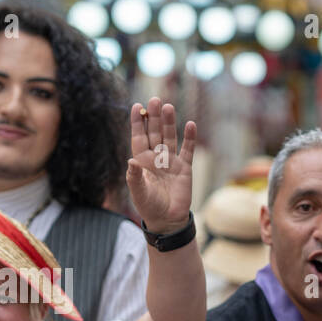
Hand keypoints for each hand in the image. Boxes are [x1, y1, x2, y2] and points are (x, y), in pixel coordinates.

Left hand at [127, 97, 196, 234]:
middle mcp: (156, 157)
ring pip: (170, 137)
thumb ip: (134, 177)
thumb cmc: (149, 206)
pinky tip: (190, 125)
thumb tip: (131, 161)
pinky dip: (189, 138)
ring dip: (169, 123)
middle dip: (154, 117)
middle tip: (154, 100)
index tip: (136, 106)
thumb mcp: (138, 192)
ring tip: (168, 107)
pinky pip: (188, 150)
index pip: (138, 137)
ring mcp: (171, 161)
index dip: (137, 122)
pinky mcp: (185, 168)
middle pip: (155, 132)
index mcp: (142, 161)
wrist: (167, 220)